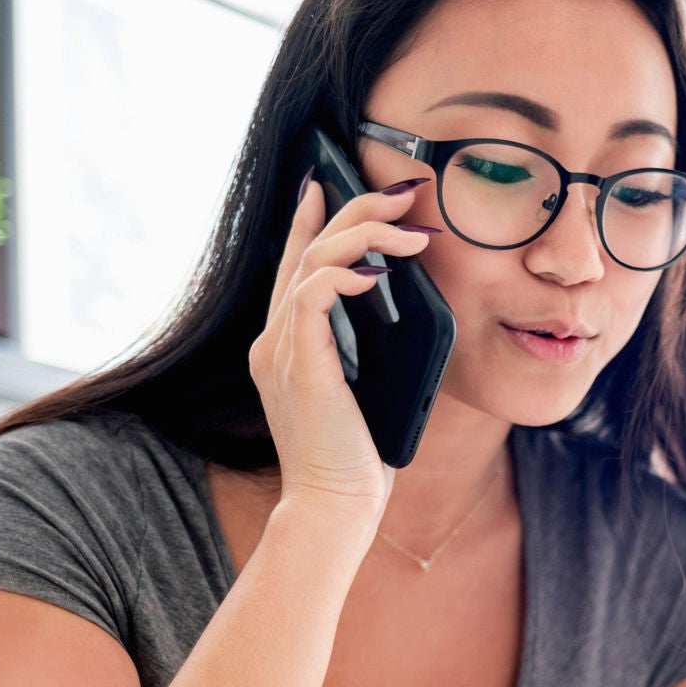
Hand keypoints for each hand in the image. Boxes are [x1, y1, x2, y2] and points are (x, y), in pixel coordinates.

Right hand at [247, 170, 433, 522]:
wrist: (336, 505)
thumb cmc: (359, 455)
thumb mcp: (367, 385)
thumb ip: (368, 344)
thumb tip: (400, 301)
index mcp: (287, 344)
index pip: (296, 264)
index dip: (311, 217)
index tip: (331, 181)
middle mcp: (274, 340)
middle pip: (307, 249)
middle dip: (355, 209)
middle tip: (401, 191)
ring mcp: (281, 350)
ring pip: (312, 262)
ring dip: (365, 235)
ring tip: (411, 231)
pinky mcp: (299, 364)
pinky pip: (312, 295)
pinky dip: (344, 274)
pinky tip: (378, 272)